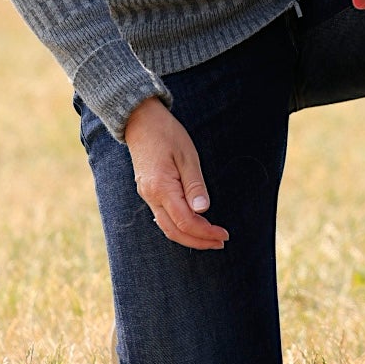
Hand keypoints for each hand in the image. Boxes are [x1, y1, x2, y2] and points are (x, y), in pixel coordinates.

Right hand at [123, 97, 229, 249]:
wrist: (141, 121)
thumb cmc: (167, 134)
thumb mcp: (187, 155)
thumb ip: (195, 185)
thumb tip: (203, 210)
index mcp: (162, 188)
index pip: (185, 222)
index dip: (205, 232)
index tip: (224, 235)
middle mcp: (151, 197)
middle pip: (174, 231)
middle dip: (198, 240)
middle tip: (220, 242)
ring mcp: (147, 195)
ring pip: (166, 227)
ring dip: (188, 236)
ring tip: (209, 238)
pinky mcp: (148, 192)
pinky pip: (163, 217)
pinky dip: (178, 227)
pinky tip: (192, 226)